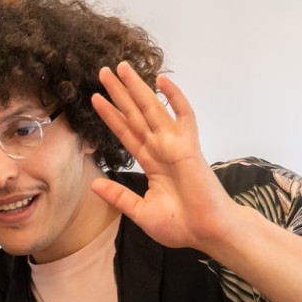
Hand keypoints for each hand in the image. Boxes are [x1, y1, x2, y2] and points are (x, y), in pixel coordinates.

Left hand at [88, 63, 241, 254]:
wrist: (207, 233)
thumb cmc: (181, 225)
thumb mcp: (140, 211)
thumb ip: (118, 196)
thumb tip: (94, 184)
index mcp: (151, 163)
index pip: (126, 133)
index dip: (111, 115)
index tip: (95, 98)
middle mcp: (161, 149)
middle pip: (135, 115)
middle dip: (120, 93)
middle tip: (103, 71)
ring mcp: (175, 145)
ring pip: (153, 109)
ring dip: (137, 89)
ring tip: (122, 68)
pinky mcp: (189, 147)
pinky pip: (183, 116)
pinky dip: (174, 97)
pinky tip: (162, 80)